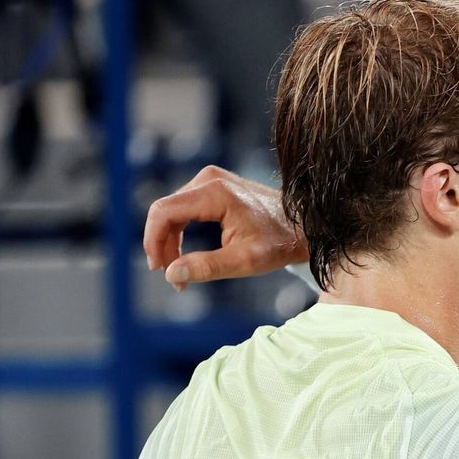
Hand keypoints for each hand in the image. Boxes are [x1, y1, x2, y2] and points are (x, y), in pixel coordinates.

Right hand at [143, 165, 307, 290]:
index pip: (163, 212)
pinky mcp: (215, 186)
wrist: (305, 225)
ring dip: (170, 241)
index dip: (153, 241)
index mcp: (215, 193)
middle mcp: (209, 179)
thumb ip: (207, 267)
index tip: (159, 269)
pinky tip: (186, 257)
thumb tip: (172, 274)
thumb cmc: (280, 243)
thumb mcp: (246, 261)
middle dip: (162, 246)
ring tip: (180, 272)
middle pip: (165, 211)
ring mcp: (212, 180)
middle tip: (173, 278)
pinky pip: (186, 208)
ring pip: (173, 211)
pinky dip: (182, 232)